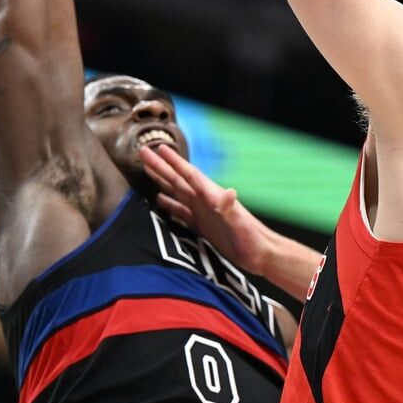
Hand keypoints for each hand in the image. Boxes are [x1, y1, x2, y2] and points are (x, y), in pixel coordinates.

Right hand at [139, 143, 269, 272]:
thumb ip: (231, 209)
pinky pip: (181, 212)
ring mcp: (203, 213)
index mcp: (211, 196)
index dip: (174, 162)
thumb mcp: (241, 223)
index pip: (189, 175)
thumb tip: (230, 192)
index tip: (159, 148)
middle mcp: (205, 201)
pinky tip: (159, 199)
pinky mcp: (202, 226)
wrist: (261, 254)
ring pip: (177, 192)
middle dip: (160, 166)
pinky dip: (169, 204)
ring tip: (147, 170)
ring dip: (162, 181)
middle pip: (177, 180)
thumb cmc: (253, 238)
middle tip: (142, 152)